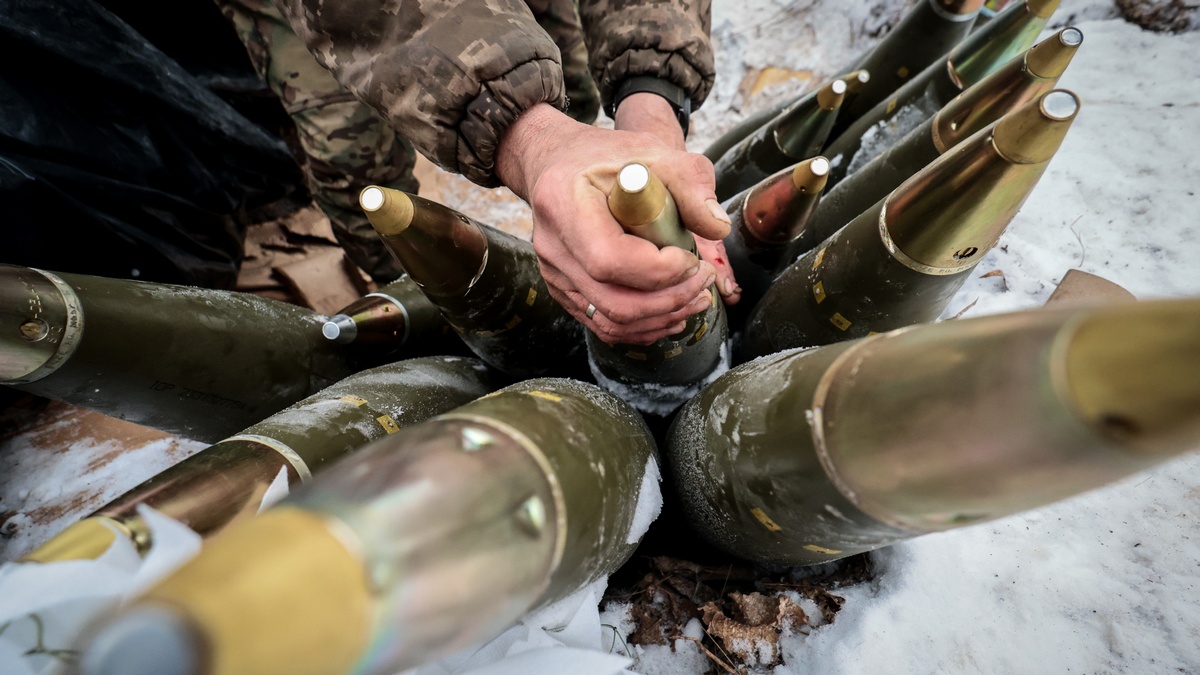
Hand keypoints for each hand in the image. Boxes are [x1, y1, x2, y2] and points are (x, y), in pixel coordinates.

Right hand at [496, 102, 732, 344]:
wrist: (560, 164)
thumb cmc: (606, 157)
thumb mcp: (653, 152)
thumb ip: (690, 183)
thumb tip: (717, 226)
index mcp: (565, 205)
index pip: (610, 259)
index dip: (659, 270)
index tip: (692, 258)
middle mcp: (553, 247)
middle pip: (614, 301)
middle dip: (670, 299)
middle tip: (703, 280)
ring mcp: (555, 274)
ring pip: (611, 322)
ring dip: (662, 318)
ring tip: (697, 298)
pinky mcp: (564, 291)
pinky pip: (605, 325)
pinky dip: (645, 326)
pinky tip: (673, 311)